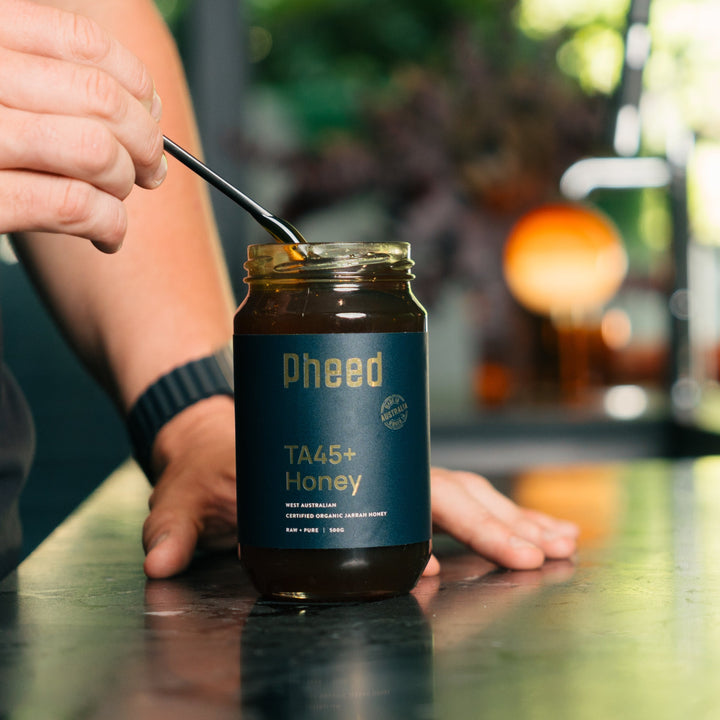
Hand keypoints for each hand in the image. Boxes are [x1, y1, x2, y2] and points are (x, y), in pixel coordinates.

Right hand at [0, 0, 165, 250]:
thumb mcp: (2, 97)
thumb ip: (46, 85)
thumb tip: (144, 103)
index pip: (81, 42)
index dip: (135, 83)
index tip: (150, 115)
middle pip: (100, 97)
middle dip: (145, 141)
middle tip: (149, 170)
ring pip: (93, 149)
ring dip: (123, 183)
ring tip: (116, 201)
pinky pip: (72, 205)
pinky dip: (109, 224)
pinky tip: (106, 234)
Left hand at [142, 413, 578, 578]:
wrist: (216, 432)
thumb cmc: (215, 458)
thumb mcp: (195, 486)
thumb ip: (176, 522)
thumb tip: (163, 561)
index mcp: (345, 459)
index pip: (414, 492)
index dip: (457, 523)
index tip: (506, 553)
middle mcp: (375, 465)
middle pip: (454, 492)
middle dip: (506, 523)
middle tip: (556, 548)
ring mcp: (383, 474)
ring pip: (460, 493)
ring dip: (511, 517)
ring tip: (559, 541)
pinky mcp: (382, 483)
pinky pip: (443, 502)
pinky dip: (485, 517)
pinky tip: (511, 534)